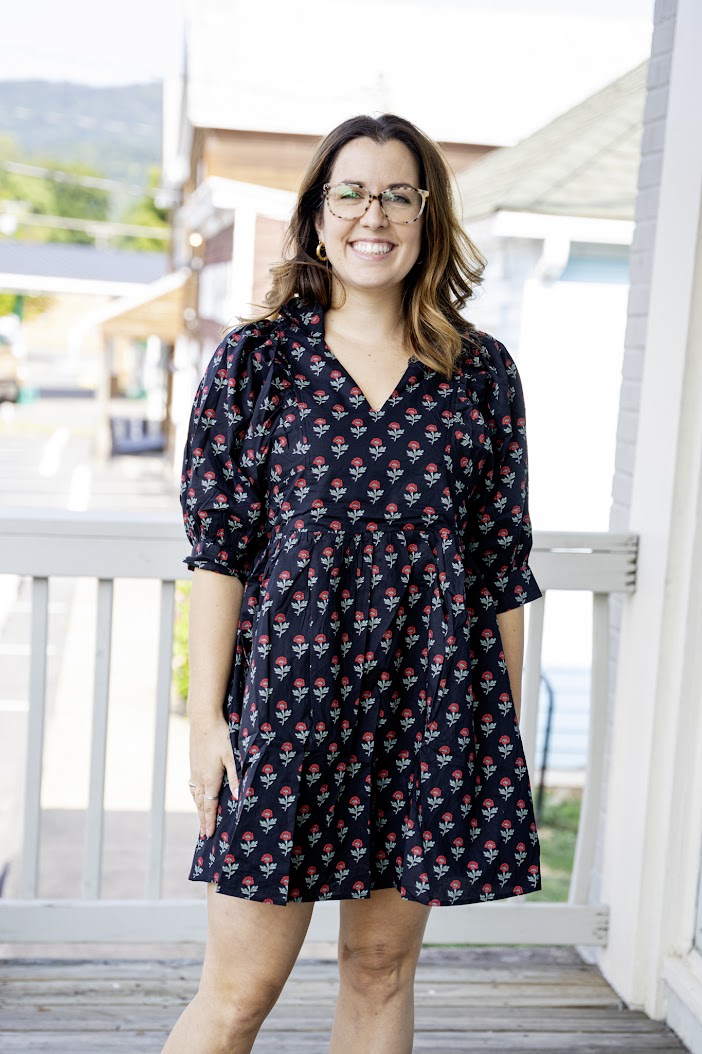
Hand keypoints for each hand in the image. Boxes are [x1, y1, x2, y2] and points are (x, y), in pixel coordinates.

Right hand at [188, 717, 238, 838]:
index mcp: (210, 779)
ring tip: (201, 819)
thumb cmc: (220, 735)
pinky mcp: (193, 763)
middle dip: (202, 820)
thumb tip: (237, 797)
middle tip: (203, 834)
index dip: (209, 821)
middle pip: (201, 804)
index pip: (209, 806)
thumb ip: (234, 777)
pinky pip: (193, 785)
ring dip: (199, 808)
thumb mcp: (231, 756)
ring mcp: (194, 770)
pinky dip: (196, 796)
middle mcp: (199, 778)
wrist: (203, 718)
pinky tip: (198, 795)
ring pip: (196, 795)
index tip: (208, 835)